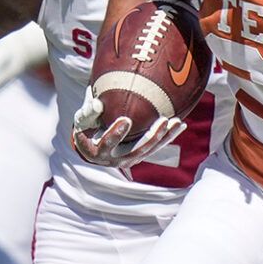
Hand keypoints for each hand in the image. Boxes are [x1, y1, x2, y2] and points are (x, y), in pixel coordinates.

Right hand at [69, 90, 185, 169]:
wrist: (92, 144)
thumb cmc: (85, 128)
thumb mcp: (81, 121)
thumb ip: (88, 113)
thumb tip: (98, 103)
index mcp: (98, 152)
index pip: (107, 143)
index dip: (116, 133)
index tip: (126, 119)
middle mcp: (116, 159)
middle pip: (136, 150)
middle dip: (152, 136)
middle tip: (164, 121)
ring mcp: (130, 159)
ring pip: (150, 150)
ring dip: (165, 136)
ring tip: (178, 122)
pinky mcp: (140, 155)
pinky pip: (156, 147)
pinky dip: (168, 136)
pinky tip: (181, 125)